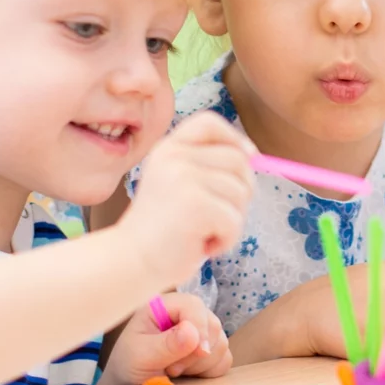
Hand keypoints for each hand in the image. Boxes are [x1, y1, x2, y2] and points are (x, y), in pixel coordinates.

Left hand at [97, 293, 230, 384]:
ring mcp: (200, 331)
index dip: (200, 327)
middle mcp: (185, 314)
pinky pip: (225, 359)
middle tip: (172, 368)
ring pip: (222, 343)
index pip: (194, 305)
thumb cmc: (129, 365)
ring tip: (175, 370)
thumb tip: (192, 332)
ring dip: (201, 364)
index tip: (199, 352)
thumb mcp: (140, 356)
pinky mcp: (209, 349)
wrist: (131, 384)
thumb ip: (166, 345)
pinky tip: (189, 374)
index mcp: (164, 305)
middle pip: (213, 325)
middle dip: (196, 353)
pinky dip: (210, 371)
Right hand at [118, 112, 254, 290]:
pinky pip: (235, 220)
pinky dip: (226, 240)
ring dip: (232, 221)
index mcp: (168, 148)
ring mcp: (184, 177)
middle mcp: (174, 156)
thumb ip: (207, 168)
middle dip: (241, 192)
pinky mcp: (195, 204)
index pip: (209, 122)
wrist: (131, 262)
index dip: (235, 138)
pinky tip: (202, 246)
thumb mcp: (179, 185)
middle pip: (238, 159)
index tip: (249, 158)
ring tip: (203, 233)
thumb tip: (253, 158)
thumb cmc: (163, 231)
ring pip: (241, 192)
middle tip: (218, 216)